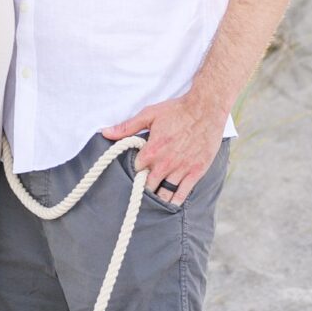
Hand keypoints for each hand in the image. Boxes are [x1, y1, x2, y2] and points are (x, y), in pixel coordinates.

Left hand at [101, 89, 227, 207]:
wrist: (206, 108)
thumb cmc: (177, 110)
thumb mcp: (149, 114)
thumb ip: (127, 127)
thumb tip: (105, 132)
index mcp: (151, 150)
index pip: (136, 170)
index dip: (136, 170)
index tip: (138, 169)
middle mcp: (165, 163)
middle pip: (148, 186)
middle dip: (145, 186)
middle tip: (146, 184)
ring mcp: (181, 169)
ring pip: (164, 194)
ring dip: (158, 197)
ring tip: (156, 195)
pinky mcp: (196, 172)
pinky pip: (182, 194)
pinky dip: (175, 201)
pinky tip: (170, 202)